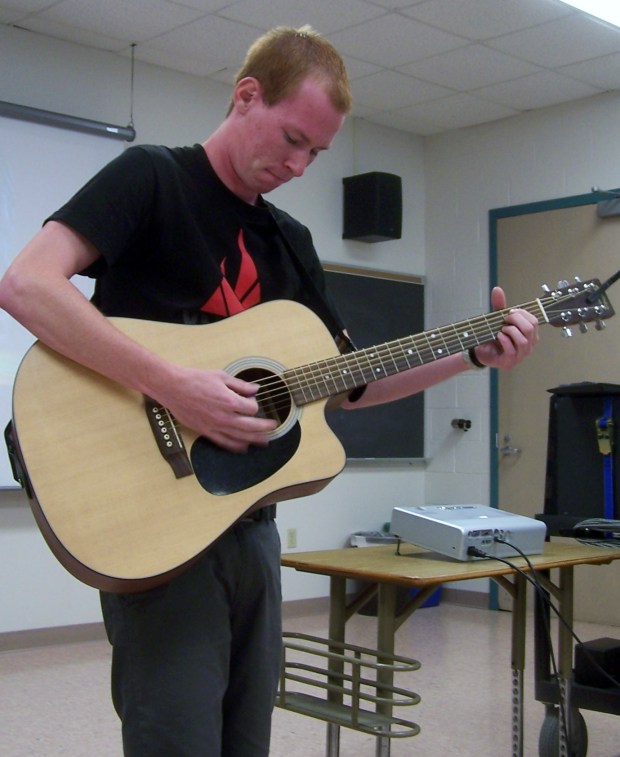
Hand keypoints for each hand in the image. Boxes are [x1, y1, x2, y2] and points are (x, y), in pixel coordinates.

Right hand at [155, 367, 277, 452]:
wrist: (173, 388)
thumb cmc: (195, 379)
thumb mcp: (221, 376)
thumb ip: (240, 385)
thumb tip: (255, 389)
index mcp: (229, 401)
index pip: (252, 408)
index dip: (255, 404)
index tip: (251, 400)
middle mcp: (224, 416)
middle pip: (251, 426)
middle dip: (264, 427)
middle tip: (273, 426)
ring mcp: (215, 426)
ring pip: (240, 437)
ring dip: (254, 440)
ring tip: (264, 441)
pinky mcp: (206, 432)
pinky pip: (224, 443)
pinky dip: (236, 447)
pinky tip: (243, 448)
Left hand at [473, 287, 538, 369]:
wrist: (480, 351)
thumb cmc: (493, 336)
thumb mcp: (497, 319)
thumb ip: (499, 305)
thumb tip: (497, 289)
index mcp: (530, 335)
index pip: (534, 321)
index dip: (522, 314)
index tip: (509, 312)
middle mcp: (528, 346)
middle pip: (530, 328)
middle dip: (516, 320)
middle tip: (504, 319)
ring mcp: (520, 356)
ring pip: (523, 341)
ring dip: (510, 331)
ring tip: (501, 329)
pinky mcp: (509, 362)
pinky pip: (512, 350)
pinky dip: (504, 340)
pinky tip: (498, 336)